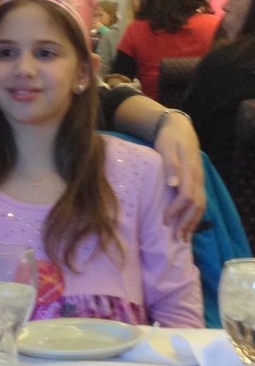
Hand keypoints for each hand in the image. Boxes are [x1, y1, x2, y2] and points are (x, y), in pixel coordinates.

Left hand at [154, 112, 204, 240]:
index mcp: (190, 170)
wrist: (180, 128)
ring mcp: (200, 180)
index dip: (176, 210)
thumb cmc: (169, 138)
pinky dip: (195, 216)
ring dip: (193, 222)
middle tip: (176, 237)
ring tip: (184, 237)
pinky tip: (189, 225)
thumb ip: (170, 165)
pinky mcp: (198, 182)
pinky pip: (200, 202)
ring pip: (201, 205)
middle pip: (196, 205)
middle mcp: (198, 177)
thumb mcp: (165, 147)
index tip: (164, 220)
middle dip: (186, 222)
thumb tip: (173, 185)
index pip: (186, 196)